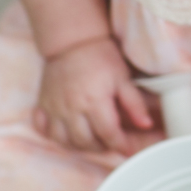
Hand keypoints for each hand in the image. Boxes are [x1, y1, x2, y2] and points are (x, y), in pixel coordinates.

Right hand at [33, 36, 156, 154]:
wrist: (73, 41)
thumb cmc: (101, 57)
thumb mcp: (123, 78)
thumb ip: (135, 104)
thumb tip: (147, 125)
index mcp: (95, 101)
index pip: (109, 134)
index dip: (121, 145)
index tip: (128, 149)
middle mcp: (72, 108)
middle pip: (86, 142)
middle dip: (102, 147)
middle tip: (111, 141)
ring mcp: (55, 108)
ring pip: (65, 141)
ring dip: (80, 146)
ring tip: (93, 139)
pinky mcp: (43, 105)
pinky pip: (44, 131)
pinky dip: (55, 138)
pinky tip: (67, 134)